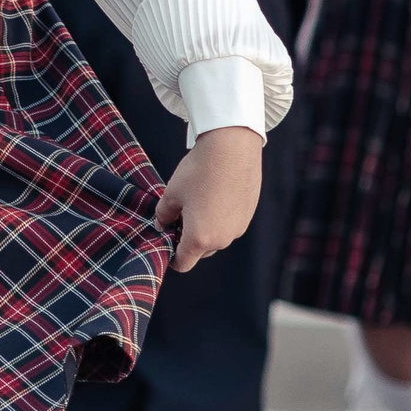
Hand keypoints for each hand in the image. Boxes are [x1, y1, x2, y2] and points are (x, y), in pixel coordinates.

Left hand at [156, 125, 262, 271]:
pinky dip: (221, 216)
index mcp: (200, 239)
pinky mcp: (248, 214)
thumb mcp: (172, 193)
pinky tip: (216, 193)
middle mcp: (222, 239)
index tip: (167, 237)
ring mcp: (238, 228)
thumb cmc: (199, 171)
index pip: (183, 263)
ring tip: (200, 200)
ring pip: (217, 237)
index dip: (171, 254)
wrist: (232, 147)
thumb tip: (162, 224)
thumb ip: (163, 215)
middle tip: (181, 213)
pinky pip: (230, 224)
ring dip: (207, 227)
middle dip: (189, 239)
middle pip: (200, 251)